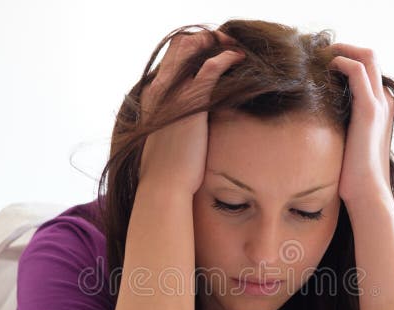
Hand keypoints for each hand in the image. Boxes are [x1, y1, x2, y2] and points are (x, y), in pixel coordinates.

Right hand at [138, 30, 244, 195]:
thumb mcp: (165, 140)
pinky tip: (240, 59)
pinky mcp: (192, 101)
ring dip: (217, 43)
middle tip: (227, 45)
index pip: (170, 57)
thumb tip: (185, 128)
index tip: (211, 54)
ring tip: (236, 49)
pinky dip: (227, 57)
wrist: (163, 185)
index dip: (192, 49)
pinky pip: (211, 67)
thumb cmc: (167, 170)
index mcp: (153, 95)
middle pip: (180, 44)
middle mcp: (161, 88)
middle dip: (206, 39)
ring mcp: (175, 92)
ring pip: (194, 47)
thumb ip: (173, 124)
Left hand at [327, 44, 393, 206]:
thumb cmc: (352, 176)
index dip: (345, 59)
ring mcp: (379, 103)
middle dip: (343, 48)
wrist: (366, 193)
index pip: (367, 69)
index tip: (320, 63)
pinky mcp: (369, 110)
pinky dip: (340, 61)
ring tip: (318, 55)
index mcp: (380, 108)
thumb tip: (314, 123)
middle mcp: (383, 101)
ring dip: (341, 50)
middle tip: (317, 53)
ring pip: (367, 56)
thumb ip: (338, 128)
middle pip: (369, 56)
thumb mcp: (344, 144)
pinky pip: (357, 70)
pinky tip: (323, 68)